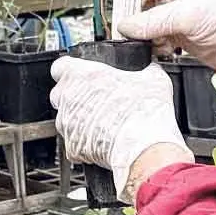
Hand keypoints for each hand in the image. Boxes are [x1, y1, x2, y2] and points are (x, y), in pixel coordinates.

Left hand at [53, 55, 183, 194]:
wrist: (142, 147)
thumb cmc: (143, 112)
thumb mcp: (155, 80)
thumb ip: (147, 71)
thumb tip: (151, 71)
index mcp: (81, 75)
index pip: (60, 66)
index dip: (72, 71)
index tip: (83, 75)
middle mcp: (68, 98)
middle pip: (61, 93)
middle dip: (75, 97)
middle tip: (98, 100)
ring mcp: (67, 124)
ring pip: (66, 119)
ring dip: (80, 120)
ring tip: (105, 123)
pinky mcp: (71, 148)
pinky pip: (74, 143)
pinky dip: (85, 143)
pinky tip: (104, 141)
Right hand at [123, 0, 215, 89]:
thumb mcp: (185, 16)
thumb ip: (152, 22)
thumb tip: (126, 26)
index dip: (130, 3)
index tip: (122, 20)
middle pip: (141, 7)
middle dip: (138, 24)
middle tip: (133, 36)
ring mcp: (176, 16)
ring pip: (147, 26)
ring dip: (147, 38)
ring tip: (156, 44)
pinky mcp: (179, 35)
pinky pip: (156, 40)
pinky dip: (156, 47)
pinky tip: (166, 50)